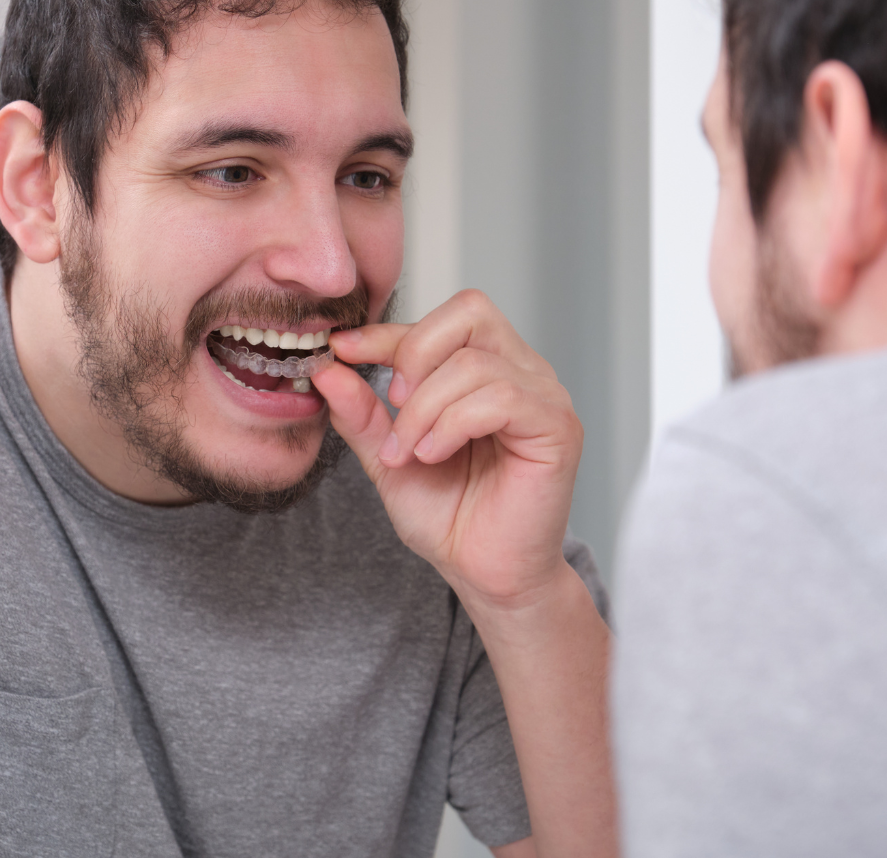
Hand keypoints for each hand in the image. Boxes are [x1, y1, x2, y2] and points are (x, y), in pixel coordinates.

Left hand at [311, 289, 582, 608]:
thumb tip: (329, 368)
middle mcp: (522, 371)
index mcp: (487, 367)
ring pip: (474, 362)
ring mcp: (543, 396)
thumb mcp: (388, 456)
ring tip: (408, 452)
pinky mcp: (557, 427)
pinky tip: (434, 455)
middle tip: (392, 405)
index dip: (387, 332)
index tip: (341, 350)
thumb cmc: (449, 516)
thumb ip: (361, 413)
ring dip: (425, 409)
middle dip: (413, 354)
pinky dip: (453, 424)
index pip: (440, 322)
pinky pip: (501, 397)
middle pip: (469, 312)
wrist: (484, 573)